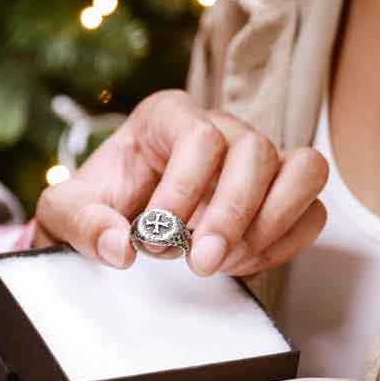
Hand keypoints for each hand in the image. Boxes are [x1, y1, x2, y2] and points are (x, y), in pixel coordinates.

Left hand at [35, 90, 327, 275]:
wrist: (116, 222)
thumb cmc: (97, 204)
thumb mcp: (65, 211)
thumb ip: (82, 223)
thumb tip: (120, 248)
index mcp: (167, 116)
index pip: (199, 136)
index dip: (185, 188)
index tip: (158, 234)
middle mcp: (220, 127)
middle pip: (255, 150)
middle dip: (231, 213)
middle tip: (200, 263)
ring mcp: (258, 159)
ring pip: (304, 168)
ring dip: (271, 222)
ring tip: (226, 261)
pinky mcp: (280, 193)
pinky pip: (313, 209)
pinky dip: (285, 242)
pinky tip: (242, 263)